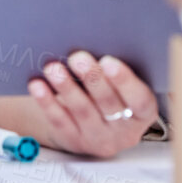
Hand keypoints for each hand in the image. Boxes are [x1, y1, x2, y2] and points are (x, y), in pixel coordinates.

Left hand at [23, 52, 159, 157]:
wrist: (95, 125)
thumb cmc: (114, 94)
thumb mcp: (125, 87)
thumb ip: (117, 71)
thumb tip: (97, 41)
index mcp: (143, 114)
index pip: (140, 100)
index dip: (125, 81)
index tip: (109, 61)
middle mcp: (124, 132)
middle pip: (108, 104)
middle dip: (92, 79)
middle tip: (77, 57)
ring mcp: (99, 139)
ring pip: (82, 112)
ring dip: (66, 87)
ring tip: (53, 68)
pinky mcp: (74, 141)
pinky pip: (60, 121)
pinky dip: (47, 102)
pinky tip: (38, 85)